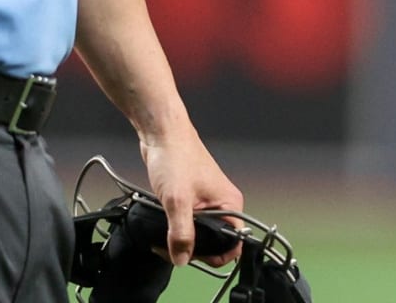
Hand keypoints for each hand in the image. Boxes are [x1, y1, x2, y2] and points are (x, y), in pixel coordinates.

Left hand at [141, 126, 243, 267]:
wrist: (162, 135)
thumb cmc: (175, 159)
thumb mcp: (177, 200)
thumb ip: (181, 233)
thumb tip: (182, 260)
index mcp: (230, 203)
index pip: (234, 243)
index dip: (215, 255)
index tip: (191, 257)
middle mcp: (223, 204)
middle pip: (215, 243)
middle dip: (193, 251)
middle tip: (168, 248)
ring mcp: (208, 202)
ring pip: (199, 235)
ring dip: (181, 242)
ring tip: (161, 239)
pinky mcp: (193, 200)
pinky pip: (189, 225)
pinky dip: (175, 231)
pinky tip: (162, 229)